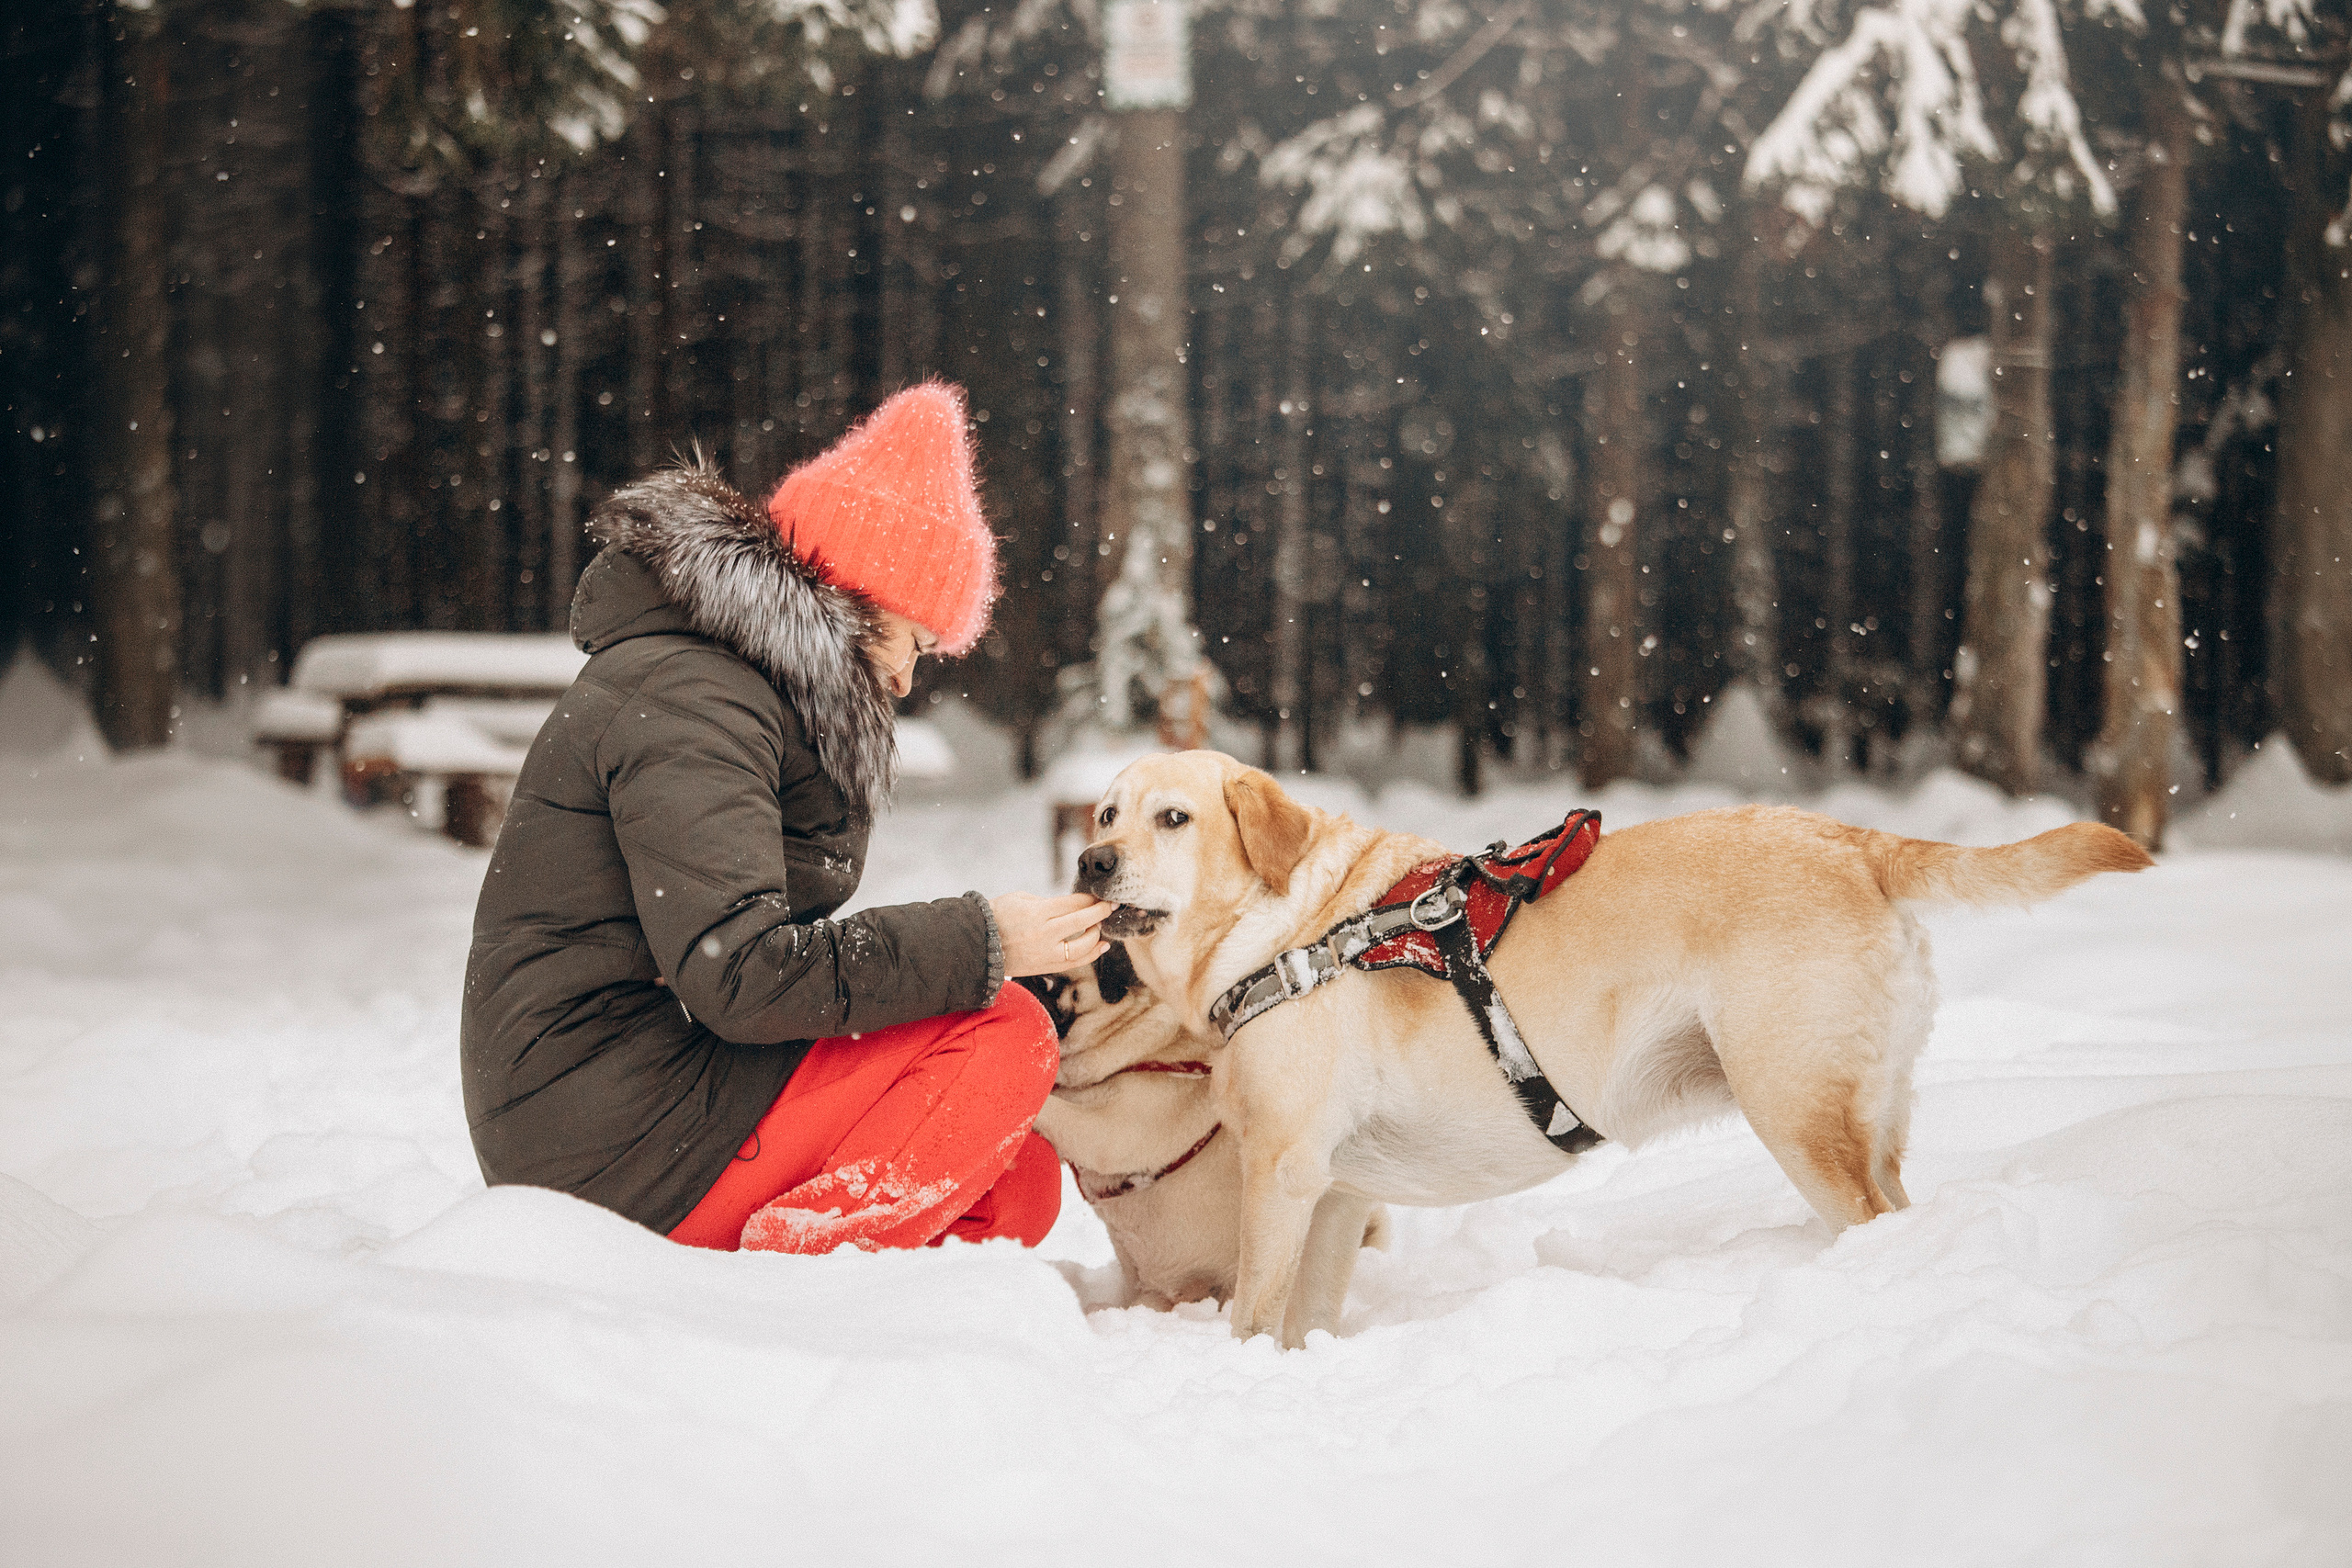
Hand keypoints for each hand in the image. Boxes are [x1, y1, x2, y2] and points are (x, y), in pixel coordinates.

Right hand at [993, 891, 1115, 977]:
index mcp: (1037, 913)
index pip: (1074, 903)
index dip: (1091, 898)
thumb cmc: (998, 915)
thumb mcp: (1021, 899)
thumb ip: (1048, 902)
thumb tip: (1073, 905)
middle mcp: (1044, 934)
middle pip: (1083, 922)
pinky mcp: (1045, 967)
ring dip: (1097, 933)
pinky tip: (1102, 944)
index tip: (1101, 894)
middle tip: (1112, 904)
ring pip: (1083, 946)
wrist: (978, 944)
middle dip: (1101, 911)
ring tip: (1101, 924)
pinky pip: (1075, 962)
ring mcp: (1046, 953)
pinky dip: (1091, 953)